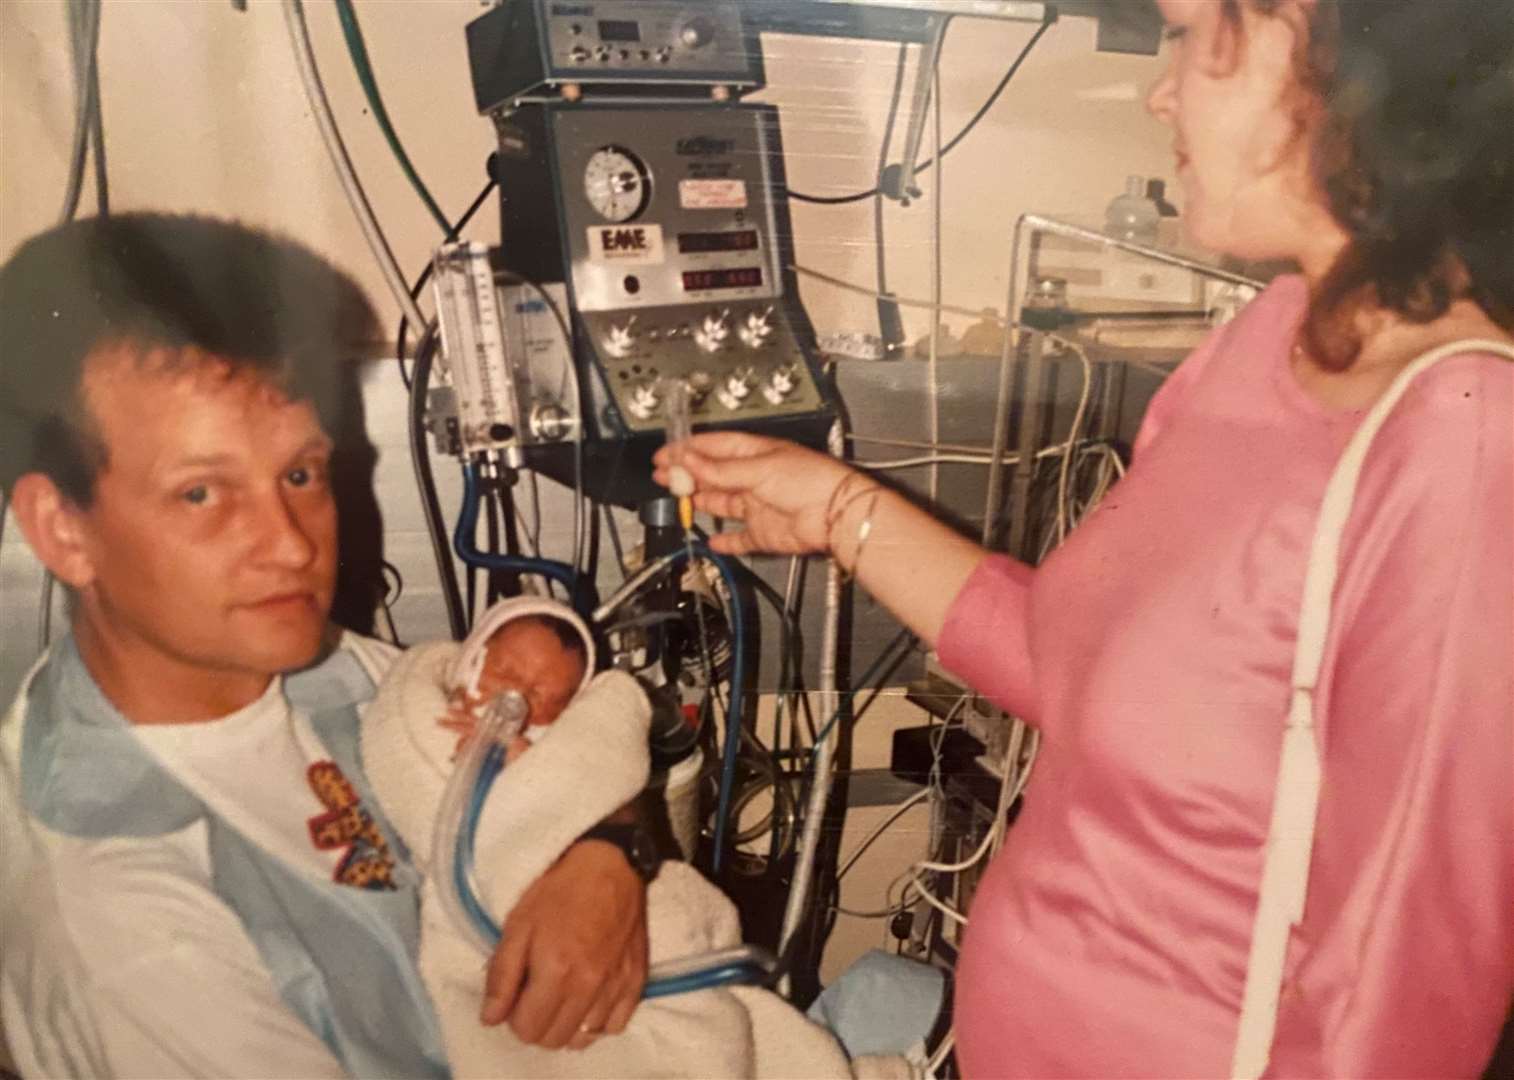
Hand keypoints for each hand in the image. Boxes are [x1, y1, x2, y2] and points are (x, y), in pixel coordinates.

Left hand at [481, 840, 647, 1048]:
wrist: (612, 865)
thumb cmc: (560, 890)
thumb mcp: (519, 924)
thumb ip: (502, 975)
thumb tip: (491, 1018)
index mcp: (557, 971)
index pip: (527, 1029)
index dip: (514, 1016)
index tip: (516, 994)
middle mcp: (588, 987)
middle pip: (554, 1039)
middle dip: (537, 1024)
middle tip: (535, 995)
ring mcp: (616, 987)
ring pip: (584, 1038)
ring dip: (566, 1026)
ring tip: (561, 999)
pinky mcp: (637, 981)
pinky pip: (615, 1026)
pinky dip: (598, 1022)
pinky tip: (588, 1001)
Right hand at [653, 432, 868, 557]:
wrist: (837, 515)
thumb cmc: (810, 480)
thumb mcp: (758, 468)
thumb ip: (720, 469)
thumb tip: (689, 460)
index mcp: (756, 454)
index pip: (714, 448)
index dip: (688, 450)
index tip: (666, 454)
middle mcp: (755, 478)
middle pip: (713, 476)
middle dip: (687, 475)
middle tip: (662, 476)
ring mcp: (758, 506)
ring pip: (721, 504)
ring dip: (698, 502)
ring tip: (676, 499)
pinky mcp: (764, 533)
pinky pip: (739, 538)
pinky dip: (725, 541)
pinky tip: (711, 540)